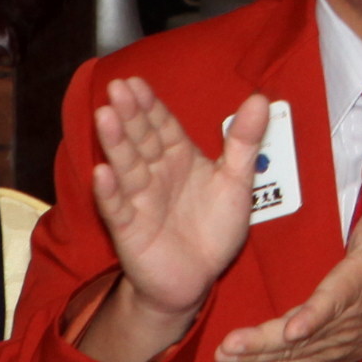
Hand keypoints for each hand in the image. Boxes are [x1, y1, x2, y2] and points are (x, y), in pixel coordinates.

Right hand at [91, 80, 265, 327]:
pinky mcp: (130, 230)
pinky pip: (118, 209)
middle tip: (117, 88)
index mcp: (180, 158)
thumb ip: (244, 142)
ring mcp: (140, 201)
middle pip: (142, 140)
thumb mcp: (236, 183)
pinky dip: (110, 192)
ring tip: (105, 117)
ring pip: (127, 168)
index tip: (136, 82)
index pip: (163, 126)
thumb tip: (260, 99)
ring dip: (116, 144)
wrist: (197, 279)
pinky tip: (101, 173)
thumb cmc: (213, 229)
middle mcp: (156, 174)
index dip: (151, 105)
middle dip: (130, 115)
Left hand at [209, 139, 361, 361]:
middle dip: (265, 342)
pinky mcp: (322, 354)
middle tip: (229, 347)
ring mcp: (331, 340)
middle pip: (302, 335)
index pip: (336, 300)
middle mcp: (343, 317)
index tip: (293, 327)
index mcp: (359, 282)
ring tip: (223, 359)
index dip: (314, 315)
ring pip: (292, 354)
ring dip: (257, 358)